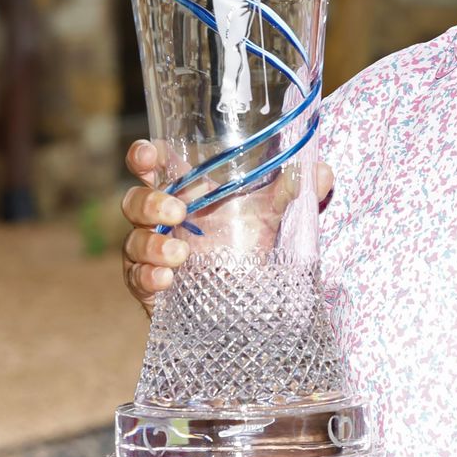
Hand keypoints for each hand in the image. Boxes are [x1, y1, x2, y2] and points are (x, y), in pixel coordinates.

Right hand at [119, 138, 333, 313]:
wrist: (246, 301)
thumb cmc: (249, 244)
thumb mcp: (272, 215)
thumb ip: (292, 192)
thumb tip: (323, 171)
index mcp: (185, 192)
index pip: (152, 165)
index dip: (143, 155)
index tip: (149, 156)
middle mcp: (162, 220)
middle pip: (135, 201)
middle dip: (149, 203)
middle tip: (178, 212)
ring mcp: (152, 253)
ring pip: (133, 242)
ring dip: (151, 246)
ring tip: (181, 256)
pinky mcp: (150, 287)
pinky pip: (136, 279)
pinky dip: (148, 277)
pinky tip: (167, 280)